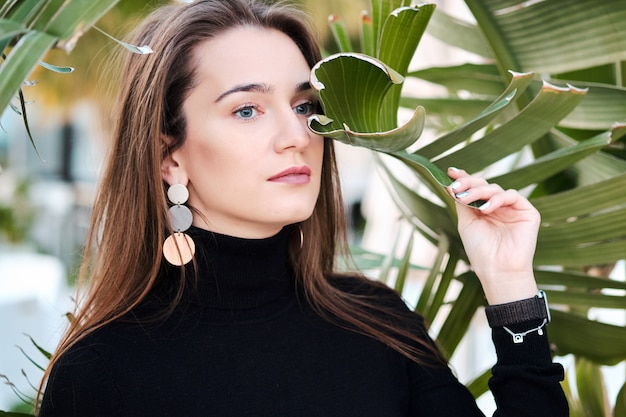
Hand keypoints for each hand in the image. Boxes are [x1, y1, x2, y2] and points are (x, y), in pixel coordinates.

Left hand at [447, 167, 539, 304]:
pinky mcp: (527, 212)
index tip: (451, 172)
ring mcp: (513, 208)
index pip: (474, 189)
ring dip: (479, 191)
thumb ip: (462, 202)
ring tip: (466, 200)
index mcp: (484, 209)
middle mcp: (498, 206)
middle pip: (484, 185)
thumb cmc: (480, 250)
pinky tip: (486, 209)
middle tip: (456, 187)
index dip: (463, 178)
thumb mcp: (466, 223)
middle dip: (468, 183)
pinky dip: (497, 199)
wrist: (497, 270)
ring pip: (495, 188)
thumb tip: (452, 183)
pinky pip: (511, 196)